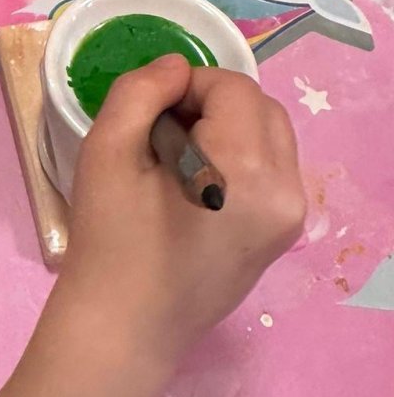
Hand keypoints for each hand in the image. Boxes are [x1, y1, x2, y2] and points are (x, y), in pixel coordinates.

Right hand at [59, 56, 304, 365]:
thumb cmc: (109, 241)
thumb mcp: (106, 151)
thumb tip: (175, 67)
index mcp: (247, 171)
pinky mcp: (282, 234)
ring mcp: (290, 216)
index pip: (233, 88)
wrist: (124, 328)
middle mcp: (286, 191)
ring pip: (270, 135)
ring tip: (174, 160)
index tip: (145, 115)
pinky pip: (270, 168)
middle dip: (211, 104)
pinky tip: (193, 186)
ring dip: (226, 128)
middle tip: (158, 133)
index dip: (185, 86)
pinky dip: (237, 158)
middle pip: (260, 106)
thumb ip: (140, 91)